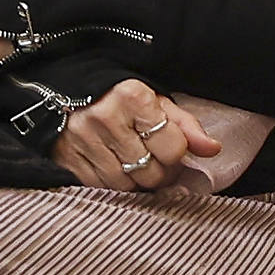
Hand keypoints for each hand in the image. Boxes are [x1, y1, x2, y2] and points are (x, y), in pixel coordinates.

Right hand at [53, 77, 221, 193]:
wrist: (62, 88)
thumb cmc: (116, 96)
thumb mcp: (153, 101)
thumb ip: (185, 125)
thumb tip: (212, 149)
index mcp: (132, 97)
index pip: (173, 147)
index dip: (175, 153)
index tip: (167, 147)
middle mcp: (105, 117)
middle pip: (150, 171)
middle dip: (157, 171)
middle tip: (152, 160)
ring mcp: (81, 139)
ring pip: (125, 184)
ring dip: (133, 180)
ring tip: (131, 164)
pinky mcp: (65, 156)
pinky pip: (98, 186)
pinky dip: (109, 183)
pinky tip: (110, 167)